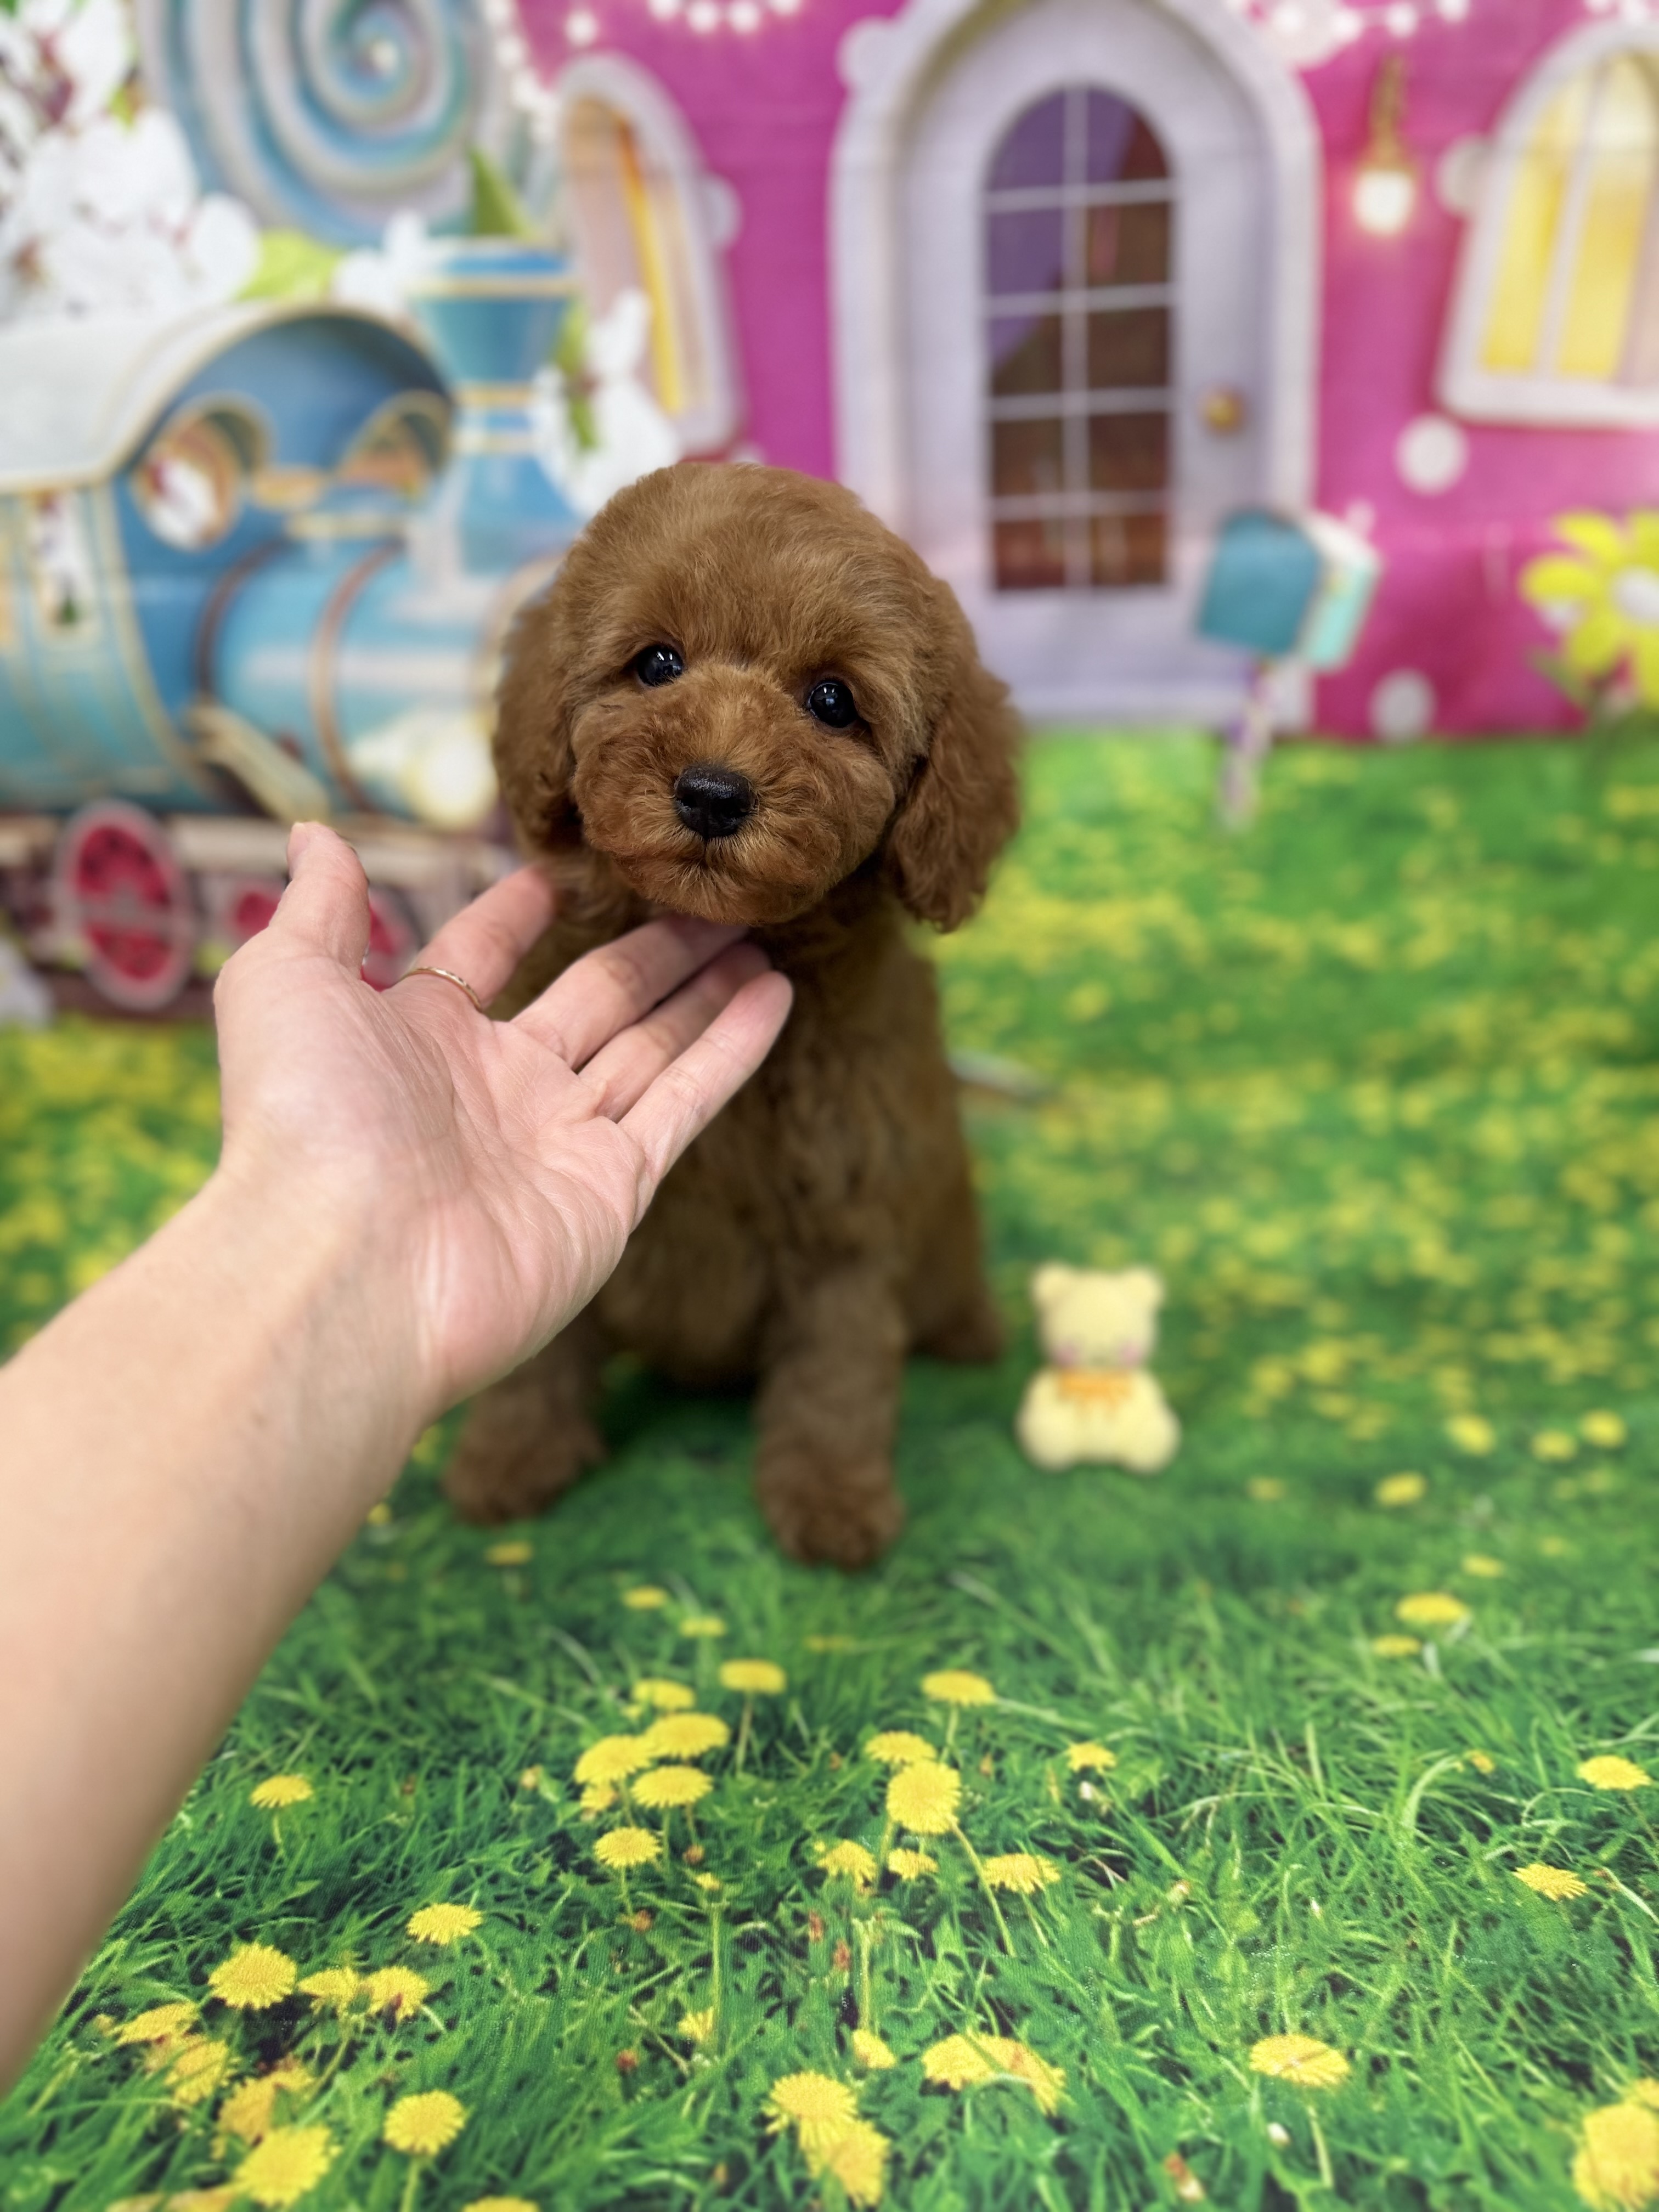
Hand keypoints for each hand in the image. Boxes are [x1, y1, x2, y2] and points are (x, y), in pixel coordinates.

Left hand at [213, 824, 790, 1418]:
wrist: (345, 1267)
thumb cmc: (304, 1119)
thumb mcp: (284, 982)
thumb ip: (318, 906)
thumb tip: (316, 833)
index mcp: (418, 1036)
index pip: (482, 956)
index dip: (518, 913)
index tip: (566, 870)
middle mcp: (496, 1087)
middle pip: (592, 996)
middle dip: (650, 947)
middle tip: (709, 898)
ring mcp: (560, 1139)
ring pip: (650, 1042)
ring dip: (704, 988)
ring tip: (757, 936)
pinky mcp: (613, 1188)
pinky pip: (684, 1102)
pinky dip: (732, 1048)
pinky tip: (774, 994)